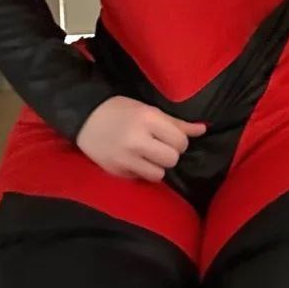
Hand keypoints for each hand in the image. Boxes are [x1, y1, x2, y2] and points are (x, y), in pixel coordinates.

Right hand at [75, 95, 206, 182]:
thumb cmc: (120, 109)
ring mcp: (125, 158)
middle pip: (172, 159)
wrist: (85, 117)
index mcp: (147, 119)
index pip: (180, 141)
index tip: (170, 137)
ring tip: (148, 156)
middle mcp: (137, 139)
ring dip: (157, 167)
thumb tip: (203, 129)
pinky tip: (134, 160)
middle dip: (170, 154)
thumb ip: (176, 122)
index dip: (179, 141)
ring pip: (159, 174)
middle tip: (160, 146)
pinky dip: (141, 171)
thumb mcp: (148, 110)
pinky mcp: (116, 171)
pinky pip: (141, 178)